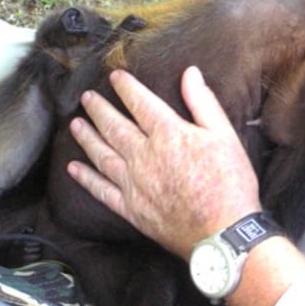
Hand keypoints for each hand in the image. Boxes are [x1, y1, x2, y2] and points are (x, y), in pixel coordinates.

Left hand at [67, 66, 261, 258]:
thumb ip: (203, 102)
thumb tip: (190, 73)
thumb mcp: (225, 136)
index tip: (115, 77)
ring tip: (75, 124)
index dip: (126, 88)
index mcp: (168, 134)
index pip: (140, 103)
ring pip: (102, 155)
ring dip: (87, 138)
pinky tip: (74, 169)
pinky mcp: (131, 209)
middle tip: (86, 97)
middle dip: (99, 109)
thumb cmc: (230, 183)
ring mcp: (134, 184)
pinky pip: (101, 190)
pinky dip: (86, 179)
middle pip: (114, 127)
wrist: (223, 232)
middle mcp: (144, 156)